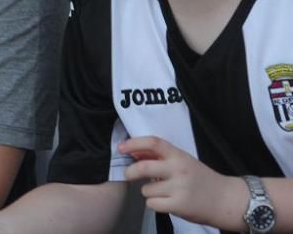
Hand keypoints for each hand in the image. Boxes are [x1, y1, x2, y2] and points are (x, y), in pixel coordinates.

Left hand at [120, 136, 245, 227]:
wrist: (226, 199)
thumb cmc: (201, 179)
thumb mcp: (182, 161)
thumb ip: (160, 157)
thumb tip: (133, 153)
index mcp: (178, 155)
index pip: (153, 142)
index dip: (134, 143)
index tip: (121, 147)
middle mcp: (178, 169)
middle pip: (143, 167)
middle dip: (130, 172)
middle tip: (129, 176)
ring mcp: (179, 188)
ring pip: (146, 190)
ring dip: (149, 192)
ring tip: (164, 193)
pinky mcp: (179, 205)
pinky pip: (152, 204)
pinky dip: (155, 204)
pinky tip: (166, 202)